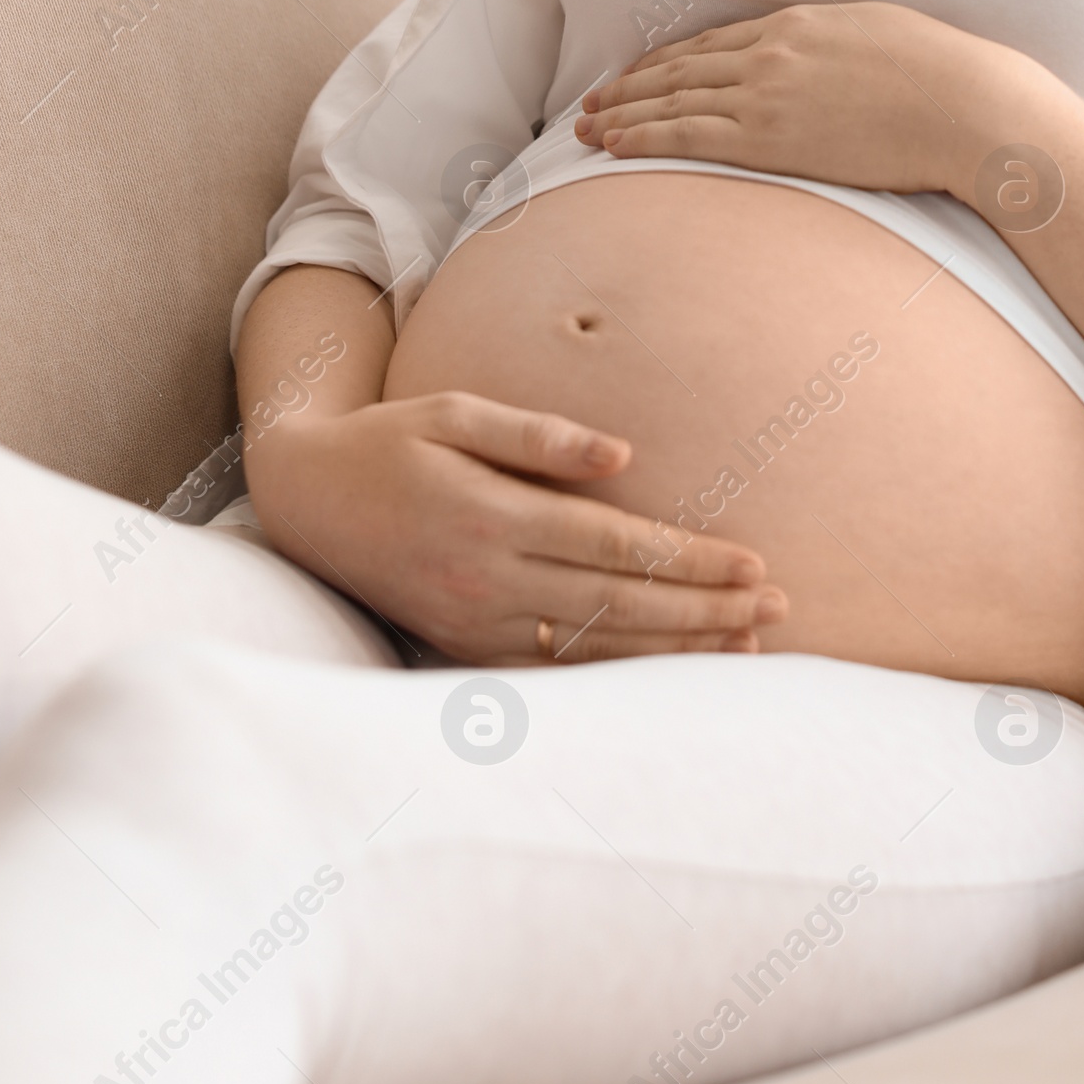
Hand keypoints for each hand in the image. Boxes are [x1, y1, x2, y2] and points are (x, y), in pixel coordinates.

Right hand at [244, 391, 787, 664]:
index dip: (689, 560)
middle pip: (619, 604)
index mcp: (492, 516)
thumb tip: (622, 455)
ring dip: (674, 648)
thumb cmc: (391, 441)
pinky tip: (667, 666)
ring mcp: (474, 622)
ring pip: (595, 647)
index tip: (755, 564)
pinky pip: (554, 668)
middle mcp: (487, 579)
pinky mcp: (463, 645)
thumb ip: (538, 436)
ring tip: (745, 645)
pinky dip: (617, 671)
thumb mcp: (455, 412)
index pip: (615, 546)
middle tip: (777, 610)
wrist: (306, 501)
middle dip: (704, 609)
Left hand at [573, 1, 1007, 194]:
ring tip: (586, 126)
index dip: (667, 59)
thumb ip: (840, 45)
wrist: (965, 105)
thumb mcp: (883, 36)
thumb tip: (831, 60)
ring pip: (673, 100)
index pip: (713, 41)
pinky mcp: (769, 136)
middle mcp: (771, 51)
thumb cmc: (944, 75)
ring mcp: (766, 92)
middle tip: (592, 100)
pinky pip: (687, 136)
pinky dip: (644, 138)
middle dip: (630, 85)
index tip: (640, 73)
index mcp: (798, 22)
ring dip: (623, 113)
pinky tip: (615, 145)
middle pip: (680, 67)